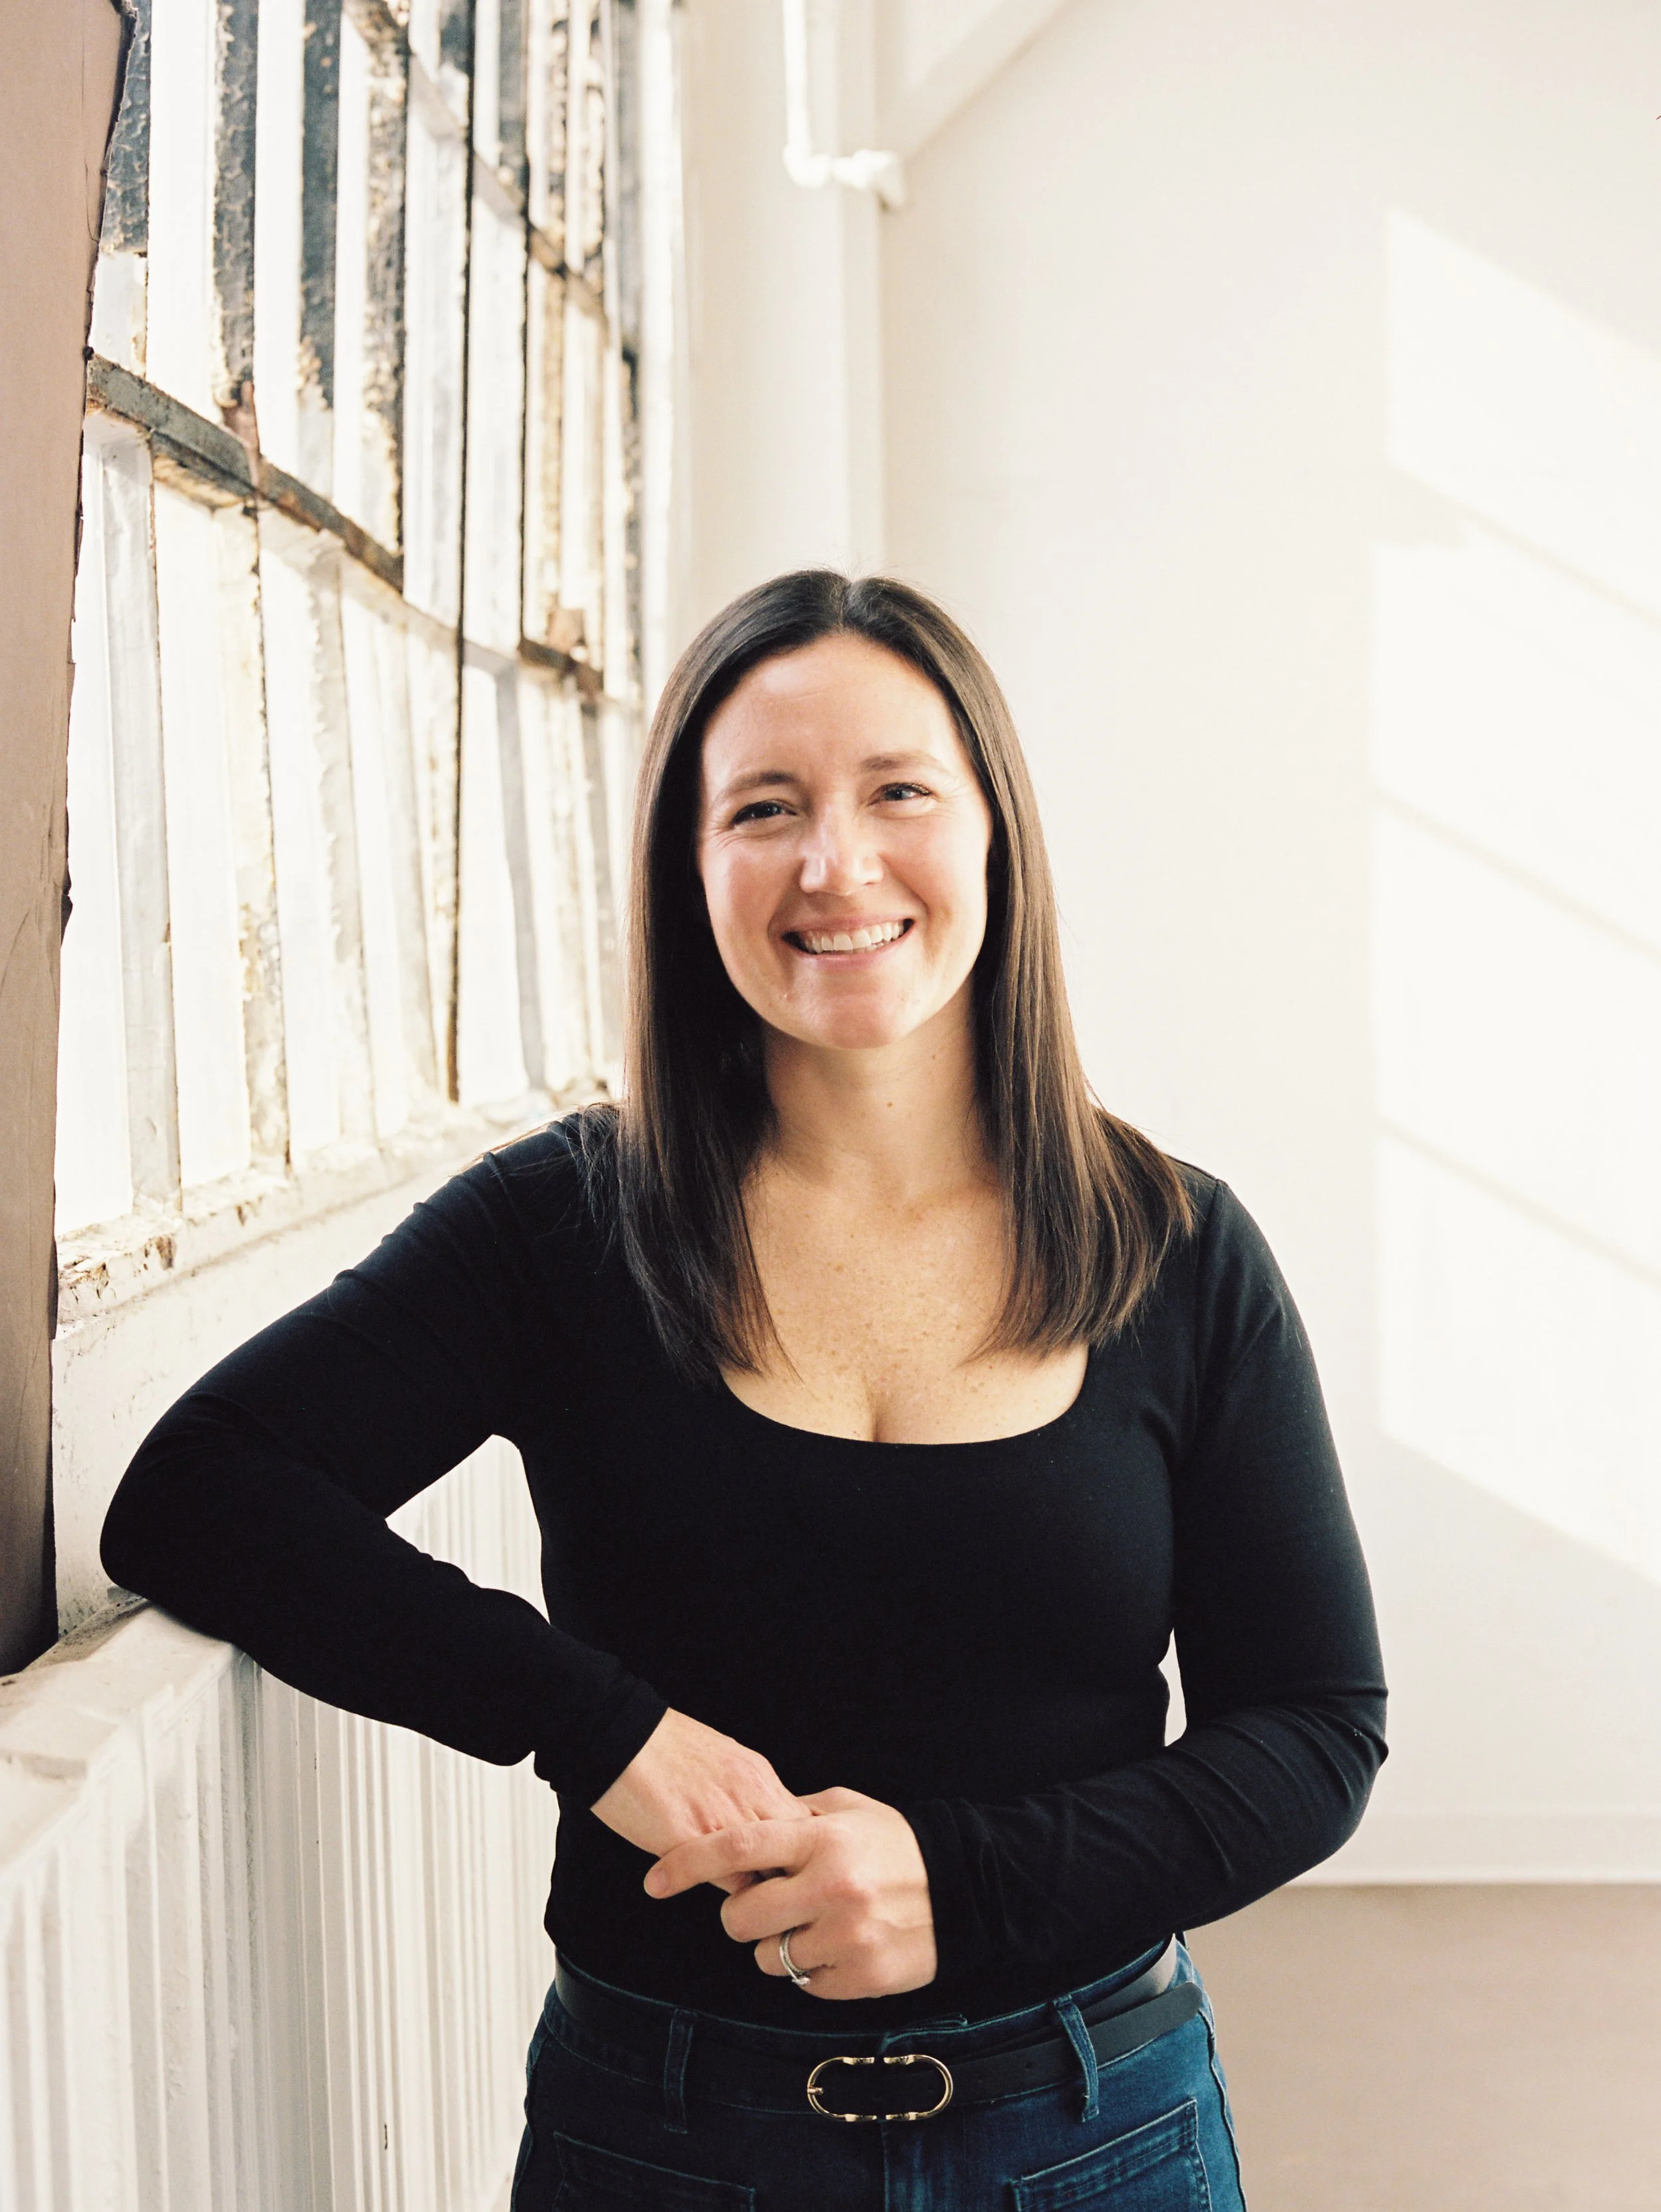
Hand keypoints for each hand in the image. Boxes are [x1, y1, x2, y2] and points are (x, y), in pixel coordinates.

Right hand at [590, 1708, 805, 1892]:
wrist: (618, 1734)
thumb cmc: (660, 1745)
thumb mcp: (721, 1758)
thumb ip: (745, 1789)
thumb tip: (760, 1816)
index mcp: (758, 1775)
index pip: (802, 1821)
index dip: (800, 1848)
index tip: (791, 1865)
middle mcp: (751, 1795)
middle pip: (797, 1848)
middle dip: (791, 1872)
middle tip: (779, 1890)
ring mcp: (725, 1818)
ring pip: (769, 1869)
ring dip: (763, 1886)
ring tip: (752, 1898)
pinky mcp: (694, 1841)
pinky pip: (732, 1882)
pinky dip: (730, 1892)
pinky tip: (718, 1888)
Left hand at [644, 1785, 937, 1999]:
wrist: (968, 1889)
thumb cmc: (899, 1845)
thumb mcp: (851, 1810)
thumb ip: (796, 1813)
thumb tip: (745, 1819)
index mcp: (822, 1839)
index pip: (736, 1849)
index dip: (686, 1864)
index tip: (653, 1881)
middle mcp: (830, 1888)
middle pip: (740, 1918)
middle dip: (740, 1915)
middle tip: (765, 1905)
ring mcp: (846, 1938)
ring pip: (769, 1958)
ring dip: (778, 1946)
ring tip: (812, 1925)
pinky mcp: (860, 1980)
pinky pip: (804, 1985)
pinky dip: (812, 1970)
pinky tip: (838, 1946)